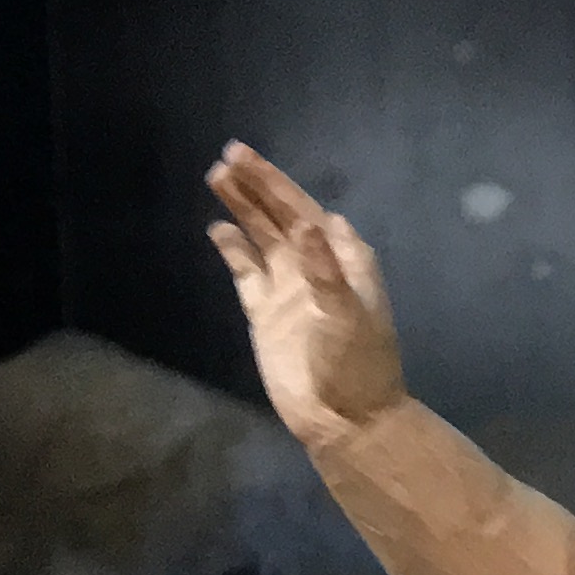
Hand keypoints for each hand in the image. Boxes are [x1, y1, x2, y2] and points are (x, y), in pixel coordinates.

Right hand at [202, 141, 408, 449]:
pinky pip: (245, 271)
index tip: (248, 159)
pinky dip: (233, 250)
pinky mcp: (266, 313)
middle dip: (256, 186)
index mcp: (344, 260)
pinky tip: (218, 229)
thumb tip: (303, 225)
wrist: (345, 419)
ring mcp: (289, 288)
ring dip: (242, 209)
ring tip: (216, 176)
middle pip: (280, 216)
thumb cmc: (357, 365)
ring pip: (261, 237)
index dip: (277, 184)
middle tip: (227, 155)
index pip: (305, 210)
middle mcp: (315, 266)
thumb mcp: (347, 314)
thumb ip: (325, 270)